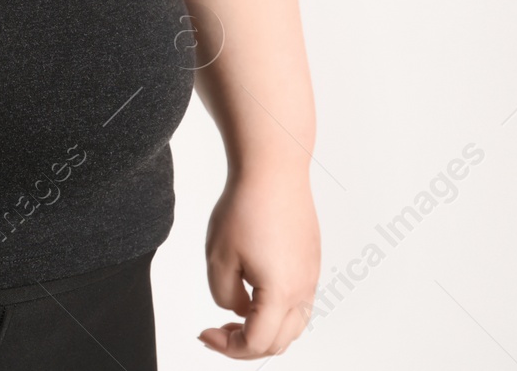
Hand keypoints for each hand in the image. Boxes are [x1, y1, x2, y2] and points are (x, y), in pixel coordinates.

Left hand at [199, 169, 319, 358]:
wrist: (273, 170)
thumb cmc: (245, 208)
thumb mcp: (218, 258)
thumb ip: (224, 295)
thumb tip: (238, 309)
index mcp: (281, 293)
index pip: (257, 343)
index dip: (228, 347)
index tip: (206, 333)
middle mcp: (303, 289)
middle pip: (279, 342)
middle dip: (246, 345)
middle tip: (217, 331)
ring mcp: (311, 275)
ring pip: (293, 325)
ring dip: (265, 330)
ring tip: (236, 315)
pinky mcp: (311, 261)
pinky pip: (298, 302)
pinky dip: (276, 310)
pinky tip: (253, 291)